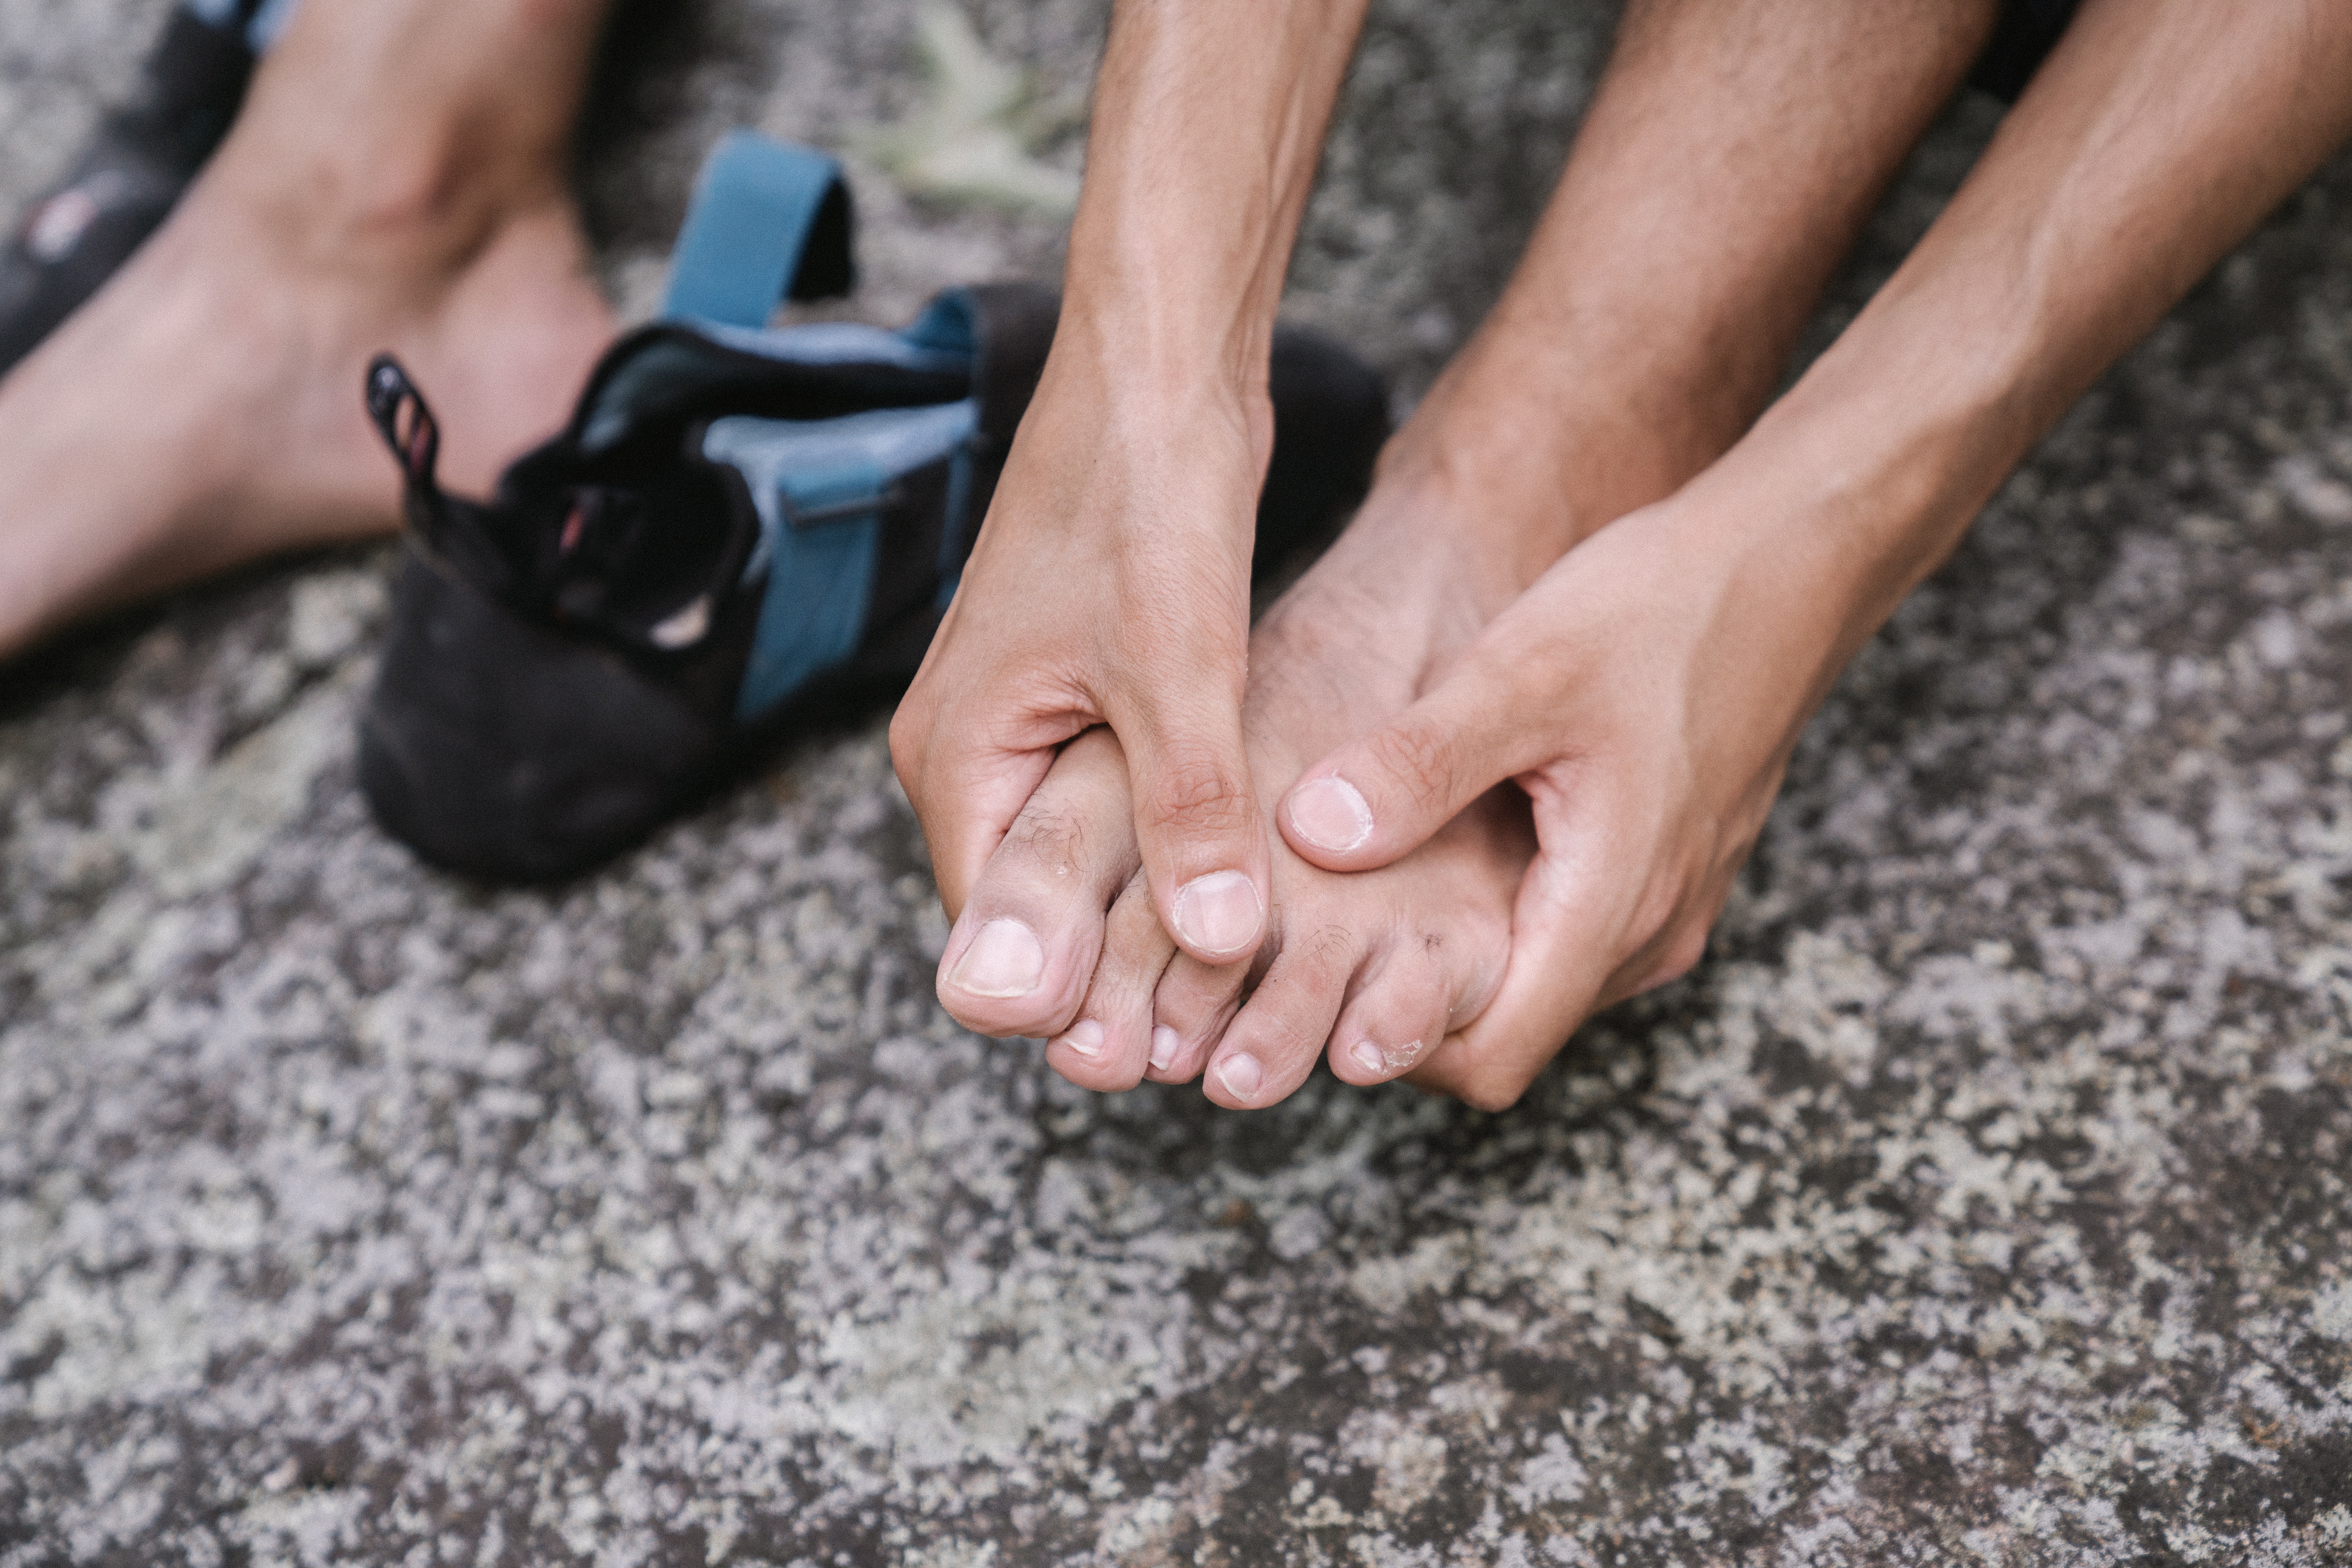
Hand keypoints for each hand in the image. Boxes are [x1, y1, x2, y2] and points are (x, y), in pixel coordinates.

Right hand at [891, 0, 1368, 1002]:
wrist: (1156, 365)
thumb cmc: (1143, 495)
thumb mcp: (1174, 662)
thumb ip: (1186, 805)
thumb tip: (1209, 939)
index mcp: (958, 754)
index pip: (995, 932)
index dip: (1072, 1001)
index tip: (1151, 1064)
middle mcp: (972, 750)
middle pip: (1030, 910)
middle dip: (1106, 978)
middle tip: (1197, 1058)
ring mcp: (1025, 723)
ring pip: (1076, 864)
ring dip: (1141, 924)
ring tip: (1228, 1002)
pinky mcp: (1083, 694)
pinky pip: (1109, 809)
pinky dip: (1162, 855)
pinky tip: (1235, 902)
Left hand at [1273, 463, 1872, 1108]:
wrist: (1788, 560)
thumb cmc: (1664, 608)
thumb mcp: (1521, 672)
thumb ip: (1418, 763)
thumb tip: (1312, 836)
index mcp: (1612, 905)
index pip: (1491, 1060)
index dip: (1393, 1045)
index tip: (1319, 988)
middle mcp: (1649, 932)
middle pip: (1506, 1031)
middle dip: (1408, 999)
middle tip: (1321, 938)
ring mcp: (1666, 905)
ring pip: (1536, 982)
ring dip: (1455, 953)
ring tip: (1369, 890)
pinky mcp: (1668, 868)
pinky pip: (1568, 931)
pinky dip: (1502, 912)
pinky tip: (1449, 843)